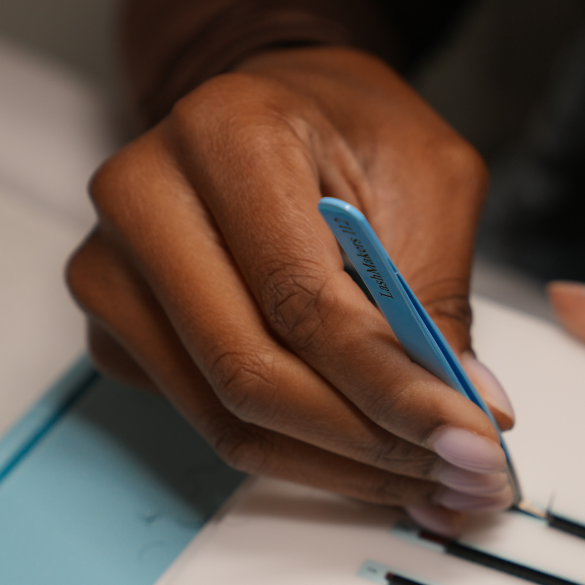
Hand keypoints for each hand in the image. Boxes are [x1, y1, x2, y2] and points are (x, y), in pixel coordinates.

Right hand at [66, 46, 513, 535]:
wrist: (283, 111)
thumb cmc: (352, 134)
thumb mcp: (430, 183)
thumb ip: (437, 300)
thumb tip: (468, 414)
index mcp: (224, 134)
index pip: (299, 299)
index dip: (390, 385)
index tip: (470, 435)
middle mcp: (144, 199)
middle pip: (248, 374)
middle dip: (369, 440)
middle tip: (461, 468)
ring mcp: (114, 270)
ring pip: (226, 418)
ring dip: (340, 465)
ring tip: (429, 473)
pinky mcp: (119, 330)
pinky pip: (211, 422)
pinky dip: (301, 455)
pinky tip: (370, 455)